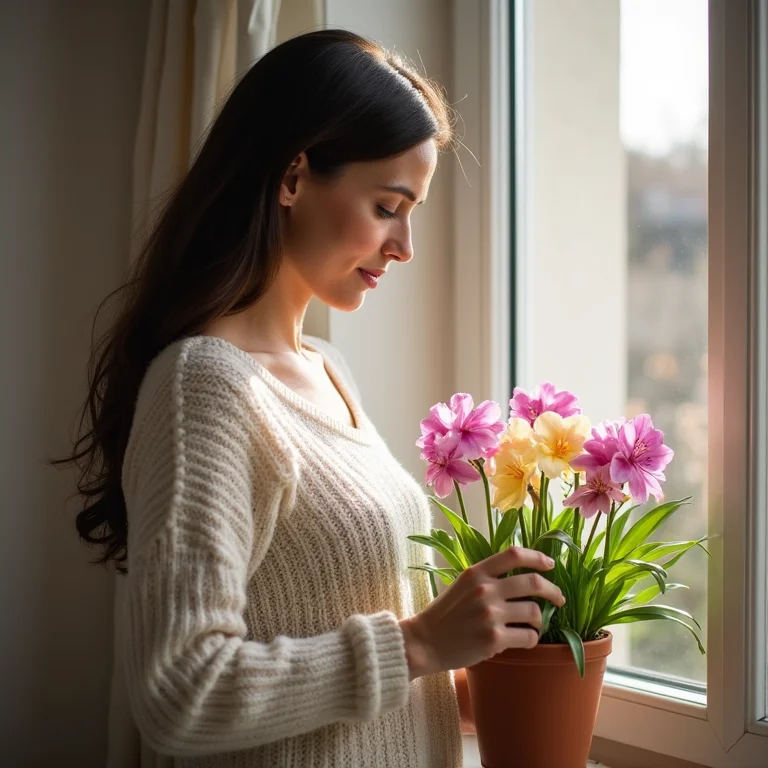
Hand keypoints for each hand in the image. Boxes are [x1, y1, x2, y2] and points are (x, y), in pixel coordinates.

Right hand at [400, 546, 565, 679]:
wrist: (424, 642)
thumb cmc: (445, 615)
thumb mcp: (462, 585)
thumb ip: (486, 579)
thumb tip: (520, 576)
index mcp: (476, 573)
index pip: (514, 555)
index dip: (537, 557)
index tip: (550, 564)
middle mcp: (485, 589)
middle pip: (533, 583)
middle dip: (553, 591)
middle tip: (558, 600)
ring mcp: (490, 614)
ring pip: (534, 612)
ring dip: (539, 620)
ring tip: (533, 625)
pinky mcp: (494, 638)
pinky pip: (529, 636)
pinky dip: (532, 639)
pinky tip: (524, 640)